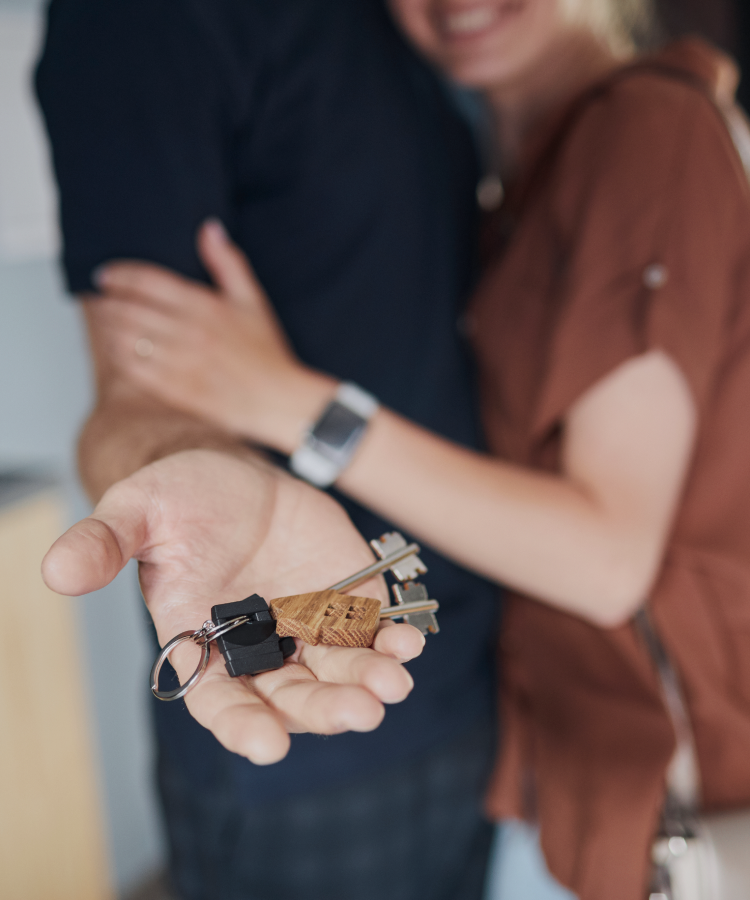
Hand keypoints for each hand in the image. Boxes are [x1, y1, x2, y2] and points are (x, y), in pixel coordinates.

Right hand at [42, 449, 423, 763]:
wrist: (230, 474)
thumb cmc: (177, 498)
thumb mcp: (136, 510)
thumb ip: (104, 543)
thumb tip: (56, 572)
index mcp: (202, 643)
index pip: (218, 699)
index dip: (241, 725)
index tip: (268, 745)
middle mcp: (257, 647)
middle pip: (292, 695)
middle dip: (325, 708)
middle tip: (360, 712)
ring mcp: (304, 626)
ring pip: (338, 671)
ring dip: (368, 681)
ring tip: (394, 680)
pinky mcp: (342, 599)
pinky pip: (370, 630)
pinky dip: (391, 640)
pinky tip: (409, 640)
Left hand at [92, 221, 333, 452]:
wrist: (279, 399)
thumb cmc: (266, 352)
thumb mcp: (253, 300)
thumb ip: (228, 262)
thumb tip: (208, 228)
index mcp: (205, 306)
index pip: (147, 281)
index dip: (119, 275)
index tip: (106, 276)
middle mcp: (190, 332)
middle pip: (129, 309)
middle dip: (108, 302)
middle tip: (101, 300)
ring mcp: (181, 363)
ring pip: (126, 340)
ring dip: (109, 329)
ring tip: (107, 324)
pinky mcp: (177, 390)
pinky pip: (135, 370)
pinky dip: (119, 358)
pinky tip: (119, 352)